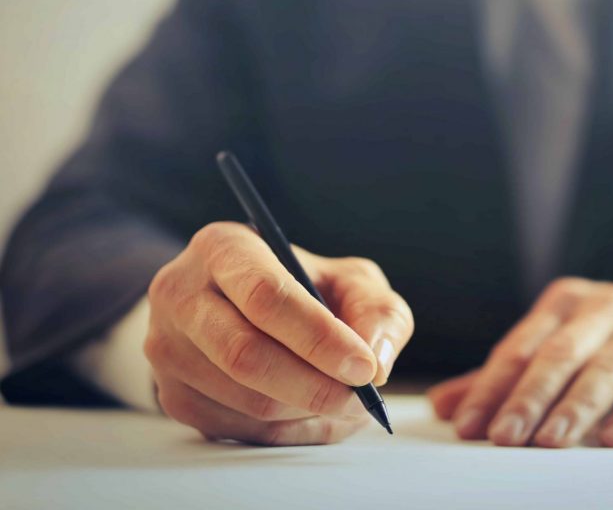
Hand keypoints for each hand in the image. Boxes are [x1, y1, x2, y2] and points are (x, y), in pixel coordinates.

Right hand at [145, 221, 413, 444]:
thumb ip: (377, 310)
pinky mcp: (173, 396)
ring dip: (307, 412)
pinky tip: (315, 413)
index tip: (364, 367)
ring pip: (245, 400)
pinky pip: (238, 429)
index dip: (318, 338)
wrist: (240, 306)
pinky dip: (289, 431)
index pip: (265, 296)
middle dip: (315, 386)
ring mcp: (168, 349)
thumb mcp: (349, 279)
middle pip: (245, 355)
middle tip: (362, 399)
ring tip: (347, 403)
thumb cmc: (305, 288)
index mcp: (224, 247)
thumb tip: (377, 362)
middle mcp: (181, 294)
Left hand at [428, 277, 612, 447]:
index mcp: (564, 302)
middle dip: (528, 398)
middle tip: (502, 437)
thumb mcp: (561, 348)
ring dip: (576, 406)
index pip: (520, 347)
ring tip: (549, 442)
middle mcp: (604, 306)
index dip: (492, 387)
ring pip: (607, 368)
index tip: (468, 426)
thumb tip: (445, 407)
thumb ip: (506, 377)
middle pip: (559, 355)